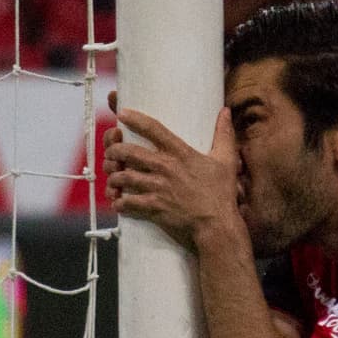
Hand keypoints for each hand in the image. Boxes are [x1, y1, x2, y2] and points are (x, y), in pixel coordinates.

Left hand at [103, 92, 242, 250]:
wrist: (217, 226)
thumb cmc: (222, 195)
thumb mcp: (226, 161)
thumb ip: (224, 134)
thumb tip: (226, 112)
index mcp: (180, 153)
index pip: (153, 128)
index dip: (134, 119)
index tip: (122, 114)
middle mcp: (165, 167)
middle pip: (129, 152)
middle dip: (115, 150)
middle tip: (111, 153)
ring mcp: (158, 188)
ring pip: (124, 177)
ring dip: (114, 177)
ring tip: (113, 179)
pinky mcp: (154, 208)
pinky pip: (128, 203)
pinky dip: (120, 203)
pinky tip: (118, 203)